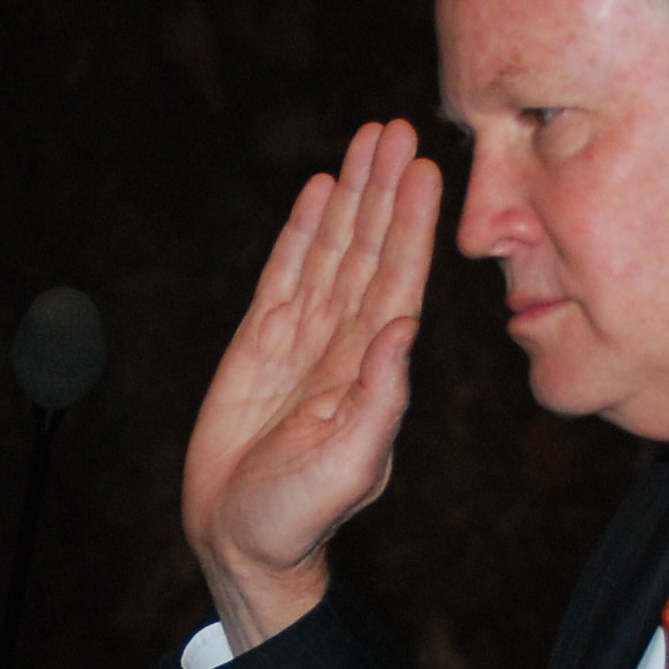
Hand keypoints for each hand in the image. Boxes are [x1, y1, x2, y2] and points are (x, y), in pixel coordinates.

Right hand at [183, 120, 441, 648]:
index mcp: (374, 370)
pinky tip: (320, 190)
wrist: (239, 540)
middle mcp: (345, 344)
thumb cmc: (297, 518)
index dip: (413, 223)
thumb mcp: (348, 466)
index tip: (429, 170)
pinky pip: (286, 273)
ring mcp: (303, 340)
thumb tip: (403, 330)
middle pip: (370, 249)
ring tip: (368, 139)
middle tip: (400, 129)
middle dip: (385, 190)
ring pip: (333, 251)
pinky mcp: (260, 343)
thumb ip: (379, 399)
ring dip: (353, 196)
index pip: (399, 280)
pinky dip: (304, 230)